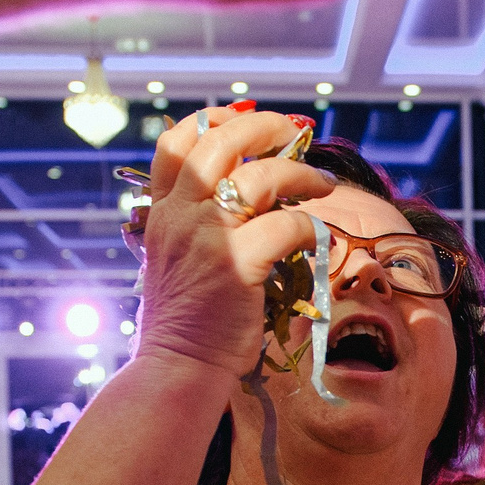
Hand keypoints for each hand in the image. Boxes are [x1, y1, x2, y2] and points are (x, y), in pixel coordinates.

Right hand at [132, 107, 341, 378]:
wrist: (178, 365)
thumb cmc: (187, 319)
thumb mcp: (176, 258)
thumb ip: (196, 222)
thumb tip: (242, 192)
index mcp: (162, 211)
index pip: (176, 142)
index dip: (213, 120)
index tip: (243, 119)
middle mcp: (180, 216)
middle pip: (220, 143)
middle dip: (264, 128)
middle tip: (294, 134)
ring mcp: (208, 239)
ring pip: (261, 177)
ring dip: (300, 173)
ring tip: (322, 184)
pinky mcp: (238, 266)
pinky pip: (288, 225)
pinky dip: (312, 227)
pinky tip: (320, 238)